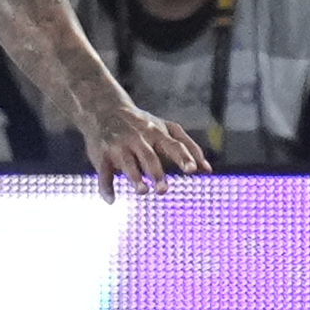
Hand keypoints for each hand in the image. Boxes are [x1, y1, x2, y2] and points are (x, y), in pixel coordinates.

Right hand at [78, 91, 208, 197]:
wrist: (104, 108)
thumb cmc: (143, 124)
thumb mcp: (165, 129)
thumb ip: (187, 148)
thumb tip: (207, 170)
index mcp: (157, 132)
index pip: (173, 145)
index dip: (183, 157)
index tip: (193, 170)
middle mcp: (139, 138)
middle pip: (149, 156)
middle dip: (156, 172)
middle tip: (164, 190)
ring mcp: (119, 146)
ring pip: (128, 163)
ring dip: (134, 178)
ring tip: (143, 191)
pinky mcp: (102, 155)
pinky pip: (104, 172)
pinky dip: (106, 187)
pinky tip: (112, 200)